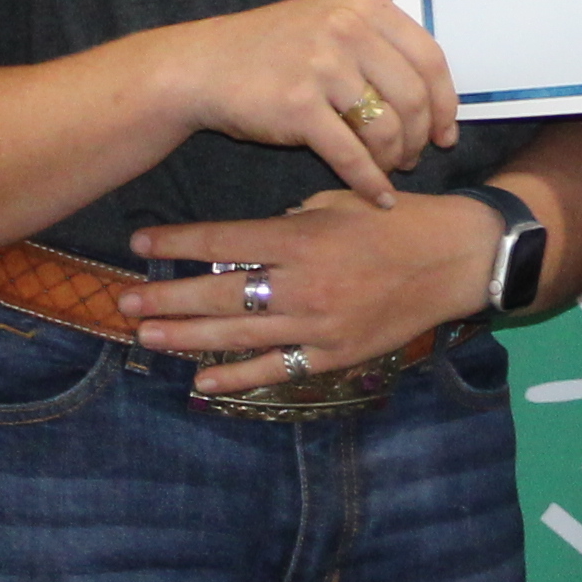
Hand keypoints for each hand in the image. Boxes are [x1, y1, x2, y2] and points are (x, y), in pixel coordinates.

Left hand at [120, 189, 496, 395]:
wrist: (457, 260)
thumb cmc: (398, 221)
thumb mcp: (341, 201)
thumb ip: (291, 221)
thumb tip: (246, 241)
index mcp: (302, 237)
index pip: (223, 240)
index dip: (177, 244)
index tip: (140, 244)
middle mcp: (303, 283)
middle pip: (219, 294)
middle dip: (167, 298)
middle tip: (125, 302)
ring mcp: (318, 324)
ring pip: (238, 334)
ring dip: (188, 337)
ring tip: (146, 336)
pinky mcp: (335, 354)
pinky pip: (277, 369)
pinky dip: (238, 377)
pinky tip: (203, 380)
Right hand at [160, 0, 455, 199]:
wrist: (202, 67)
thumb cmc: (272, 51)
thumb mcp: (330, 22)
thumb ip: (380, 45)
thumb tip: (437, 100)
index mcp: (364, 4)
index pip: (430, 57)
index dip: (444, 102)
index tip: (445, 131)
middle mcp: (347, 28)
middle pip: (413, 97)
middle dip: (421, 137)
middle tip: (414, 158)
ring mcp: (322, 65)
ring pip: (386, 128)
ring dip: (394, 159)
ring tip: (389, 170)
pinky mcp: (299, 106)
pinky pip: (351, 155)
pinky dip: (370, 181)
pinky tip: (376, 195)